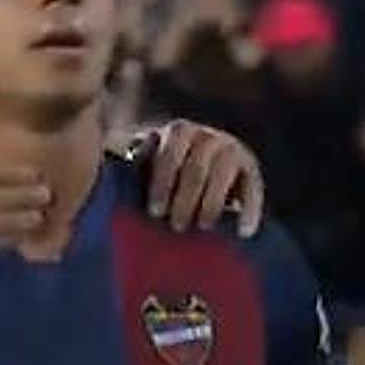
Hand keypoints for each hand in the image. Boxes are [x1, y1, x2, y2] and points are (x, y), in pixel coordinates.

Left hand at [145, 120, 264, 236]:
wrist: (208, 164)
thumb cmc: (167, 173)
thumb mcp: (151, 165)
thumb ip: (137, 165)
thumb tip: (111, 169)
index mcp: (178, 131)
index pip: (168, 157)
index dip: (161, 186)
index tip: (154, 213)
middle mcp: (207, 135)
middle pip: (195, 169)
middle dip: (184, 200)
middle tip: (176, 226)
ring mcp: (231, 148)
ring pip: (220, 177)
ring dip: (210, 205)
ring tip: (201, 227)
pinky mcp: (251, 166)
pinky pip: (252, 190)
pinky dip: (249, 211)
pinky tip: (243, 232)